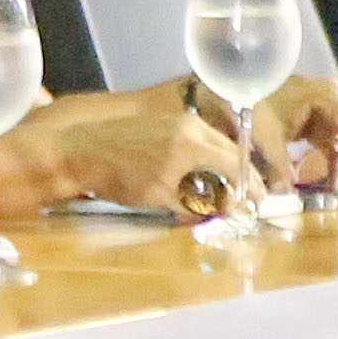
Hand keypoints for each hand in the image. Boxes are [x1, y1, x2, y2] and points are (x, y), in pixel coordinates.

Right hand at [9, 84, 259, 217]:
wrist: (82, 150)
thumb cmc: (119, 142)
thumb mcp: (161, 133)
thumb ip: (192, 148)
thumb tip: (222, 174)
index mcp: (189, 126)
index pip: (233, 150)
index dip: (248, 173)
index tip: (256, 189)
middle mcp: (187, 141)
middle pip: (231, 168)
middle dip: (243, 190)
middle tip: (249, 205)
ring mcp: (173, 166)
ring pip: (210, 191)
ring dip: (214, 203)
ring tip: (209, 208)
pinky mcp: (158, 189)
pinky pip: (185, 208)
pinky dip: (187, 212)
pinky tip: (176, 208)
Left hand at [241, 68, 337, 205]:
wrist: (239, 86)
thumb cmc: (253, 102)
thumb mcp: (265, 136)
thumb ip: (279, 168)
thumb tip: (288, 197)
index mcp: (327, 98)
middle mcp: (334, 103)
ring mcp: (328, 113)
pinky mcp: (319, 124)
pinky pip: (334, 148)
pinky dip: (334, 167)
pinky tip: (333, 187)